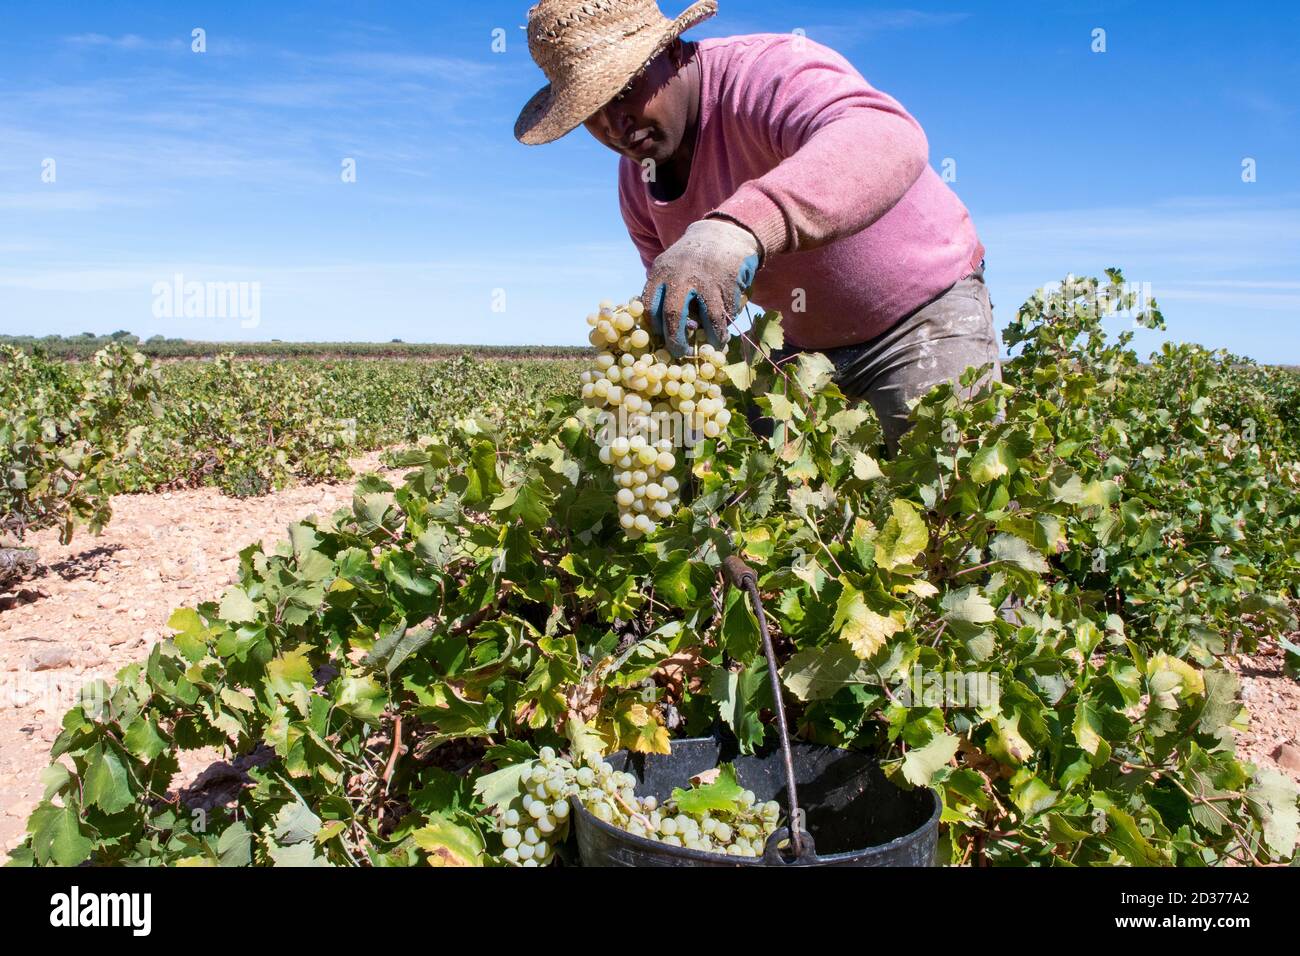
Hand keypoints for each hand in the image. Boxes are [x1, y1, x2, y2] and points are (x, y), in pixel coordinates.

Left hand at [643, 218, 760, 357]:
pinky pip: (726, 313)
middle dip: (676, 339)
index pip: (650, 306)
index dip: (655, 327)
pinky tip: (723, 333)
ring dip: (710, 337)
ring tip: (711, 345)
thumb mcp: (670, 265)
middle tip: (679, 352)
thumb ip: (663, 290)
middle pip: (674, 315)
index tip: (661, 337)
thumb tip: (660, 327)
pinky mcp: (728, 284)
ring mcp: (706, 280)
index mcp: (661, 272)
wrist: (723, 233)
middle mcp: (681, 275)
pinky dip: (725, 326)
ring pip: (708, 318)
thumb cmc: (692, 258)